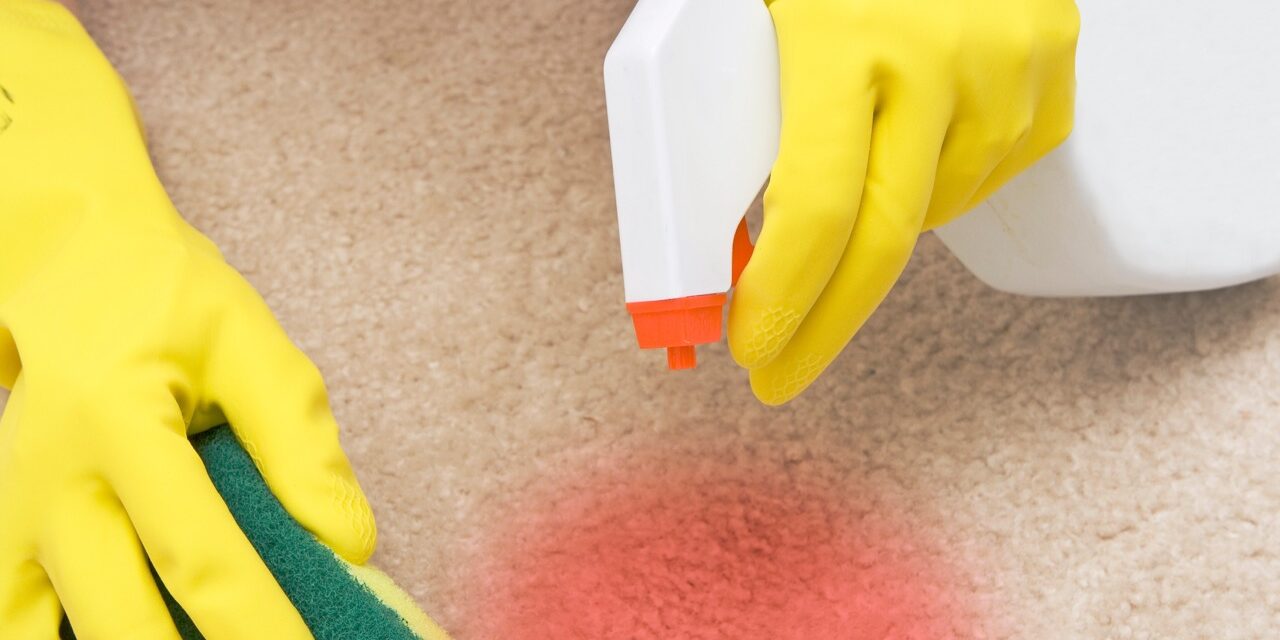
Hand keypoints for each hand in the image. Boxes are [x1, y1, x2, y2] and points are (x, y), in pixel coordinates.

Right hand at [0, 1, 374, 636]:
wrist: (64, 269)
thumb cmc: (168, 302)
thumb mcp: (250, 344)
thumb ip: (299, 444)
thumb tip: (347, 543)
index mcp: (118, 424)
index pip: (199, 555)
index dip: (258, 625)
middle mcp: (48, 484)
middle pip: (118, 622)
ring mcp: (7, 521)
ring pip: (50, 639)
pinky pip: (18, 625)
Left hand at [728, 0, 1078, 403]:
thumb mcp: (749, 14)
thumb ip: (725, 109)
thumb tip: (708, 233)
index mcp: (841, 41)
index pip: (814, 212)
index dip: (780, 300)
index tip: (747, 348)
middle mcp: (938, 60)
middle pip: (885, 244)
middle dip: (823, 324)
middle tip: (780, 369)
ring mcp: (1010, 67)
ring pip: (937, 211)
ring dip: (879, 231)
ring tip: (843, 196)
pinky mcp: (1052, 71)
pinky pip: (991, 173)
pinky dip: (940, 183)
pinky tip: (910, 151)